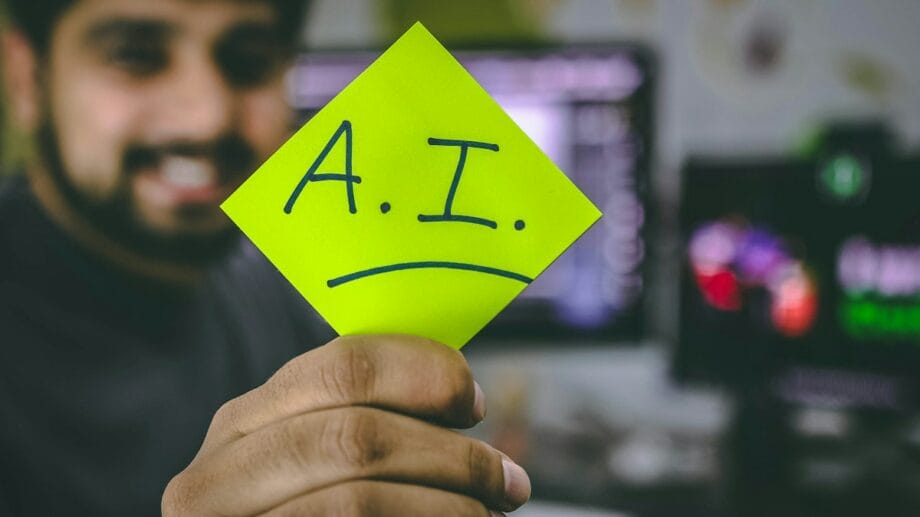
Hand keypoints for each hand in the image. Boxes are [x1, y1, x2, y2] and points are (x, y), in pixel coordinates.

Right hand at [161, 335, 530, 515]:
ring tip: (487, 514)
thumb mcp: (312, 465)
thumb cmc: (306, 510)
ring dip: (448, 505)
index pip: (340, 367)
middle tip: (508, 480)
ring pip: (357, 499)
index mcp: (242, 426)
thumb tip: (460, 394)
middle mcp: (215, 478)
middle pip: (354, 436)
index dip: (423, 374)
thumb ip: (356, 422)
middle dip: (451, 455)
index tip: (473, 402)